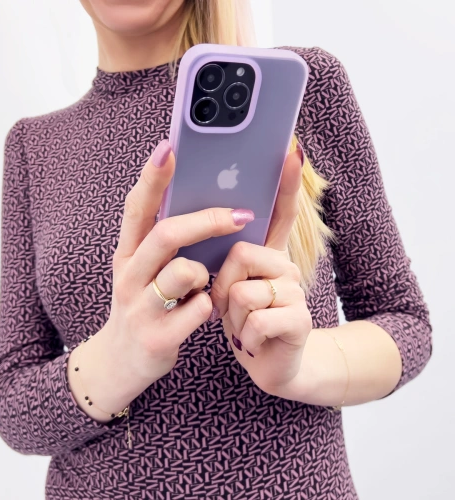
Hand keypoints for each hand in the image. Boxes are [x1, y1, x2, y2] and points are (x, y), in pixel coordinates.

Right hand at [104, 140, 254, 385]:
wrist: (121, 362)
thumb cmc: (143, 306)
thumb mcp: (145, 272)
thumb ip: (165, 245)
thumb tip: (205, 208)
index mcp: (127, 253)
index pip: (137, 208)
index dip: (153, 178)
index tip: (170, 147)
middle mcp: (129, 275)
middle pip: (166, 235)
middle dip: (206, 221)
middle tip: (240, 215)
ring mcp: (140, 307)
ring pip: (183, 273)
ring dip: (204, 275)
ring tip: (201, 286)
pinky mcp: (157, 337)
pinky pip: (197, 310)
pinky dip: (208, 307)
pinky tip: (203, 312)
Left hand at [209, 146, 312, 398]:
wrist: (267, 363)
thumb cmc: (243, 318)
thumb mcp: (230, 285)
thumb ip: (225, 255)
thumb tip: (220, 219)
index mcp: (267, 254)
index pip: (279, 211)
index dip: (286, 182)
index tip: (291, 149)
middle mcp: (286, 266)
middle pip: (241, 252)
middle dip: (222, 285)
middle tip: (228, 305)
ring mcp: (296, 293)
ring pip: (243, 291)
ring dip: (232, 316)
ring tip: (243, 325)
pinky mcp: (300, 321)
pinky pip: (254, 319)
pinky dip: (245, 336)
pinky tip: (256, 341)